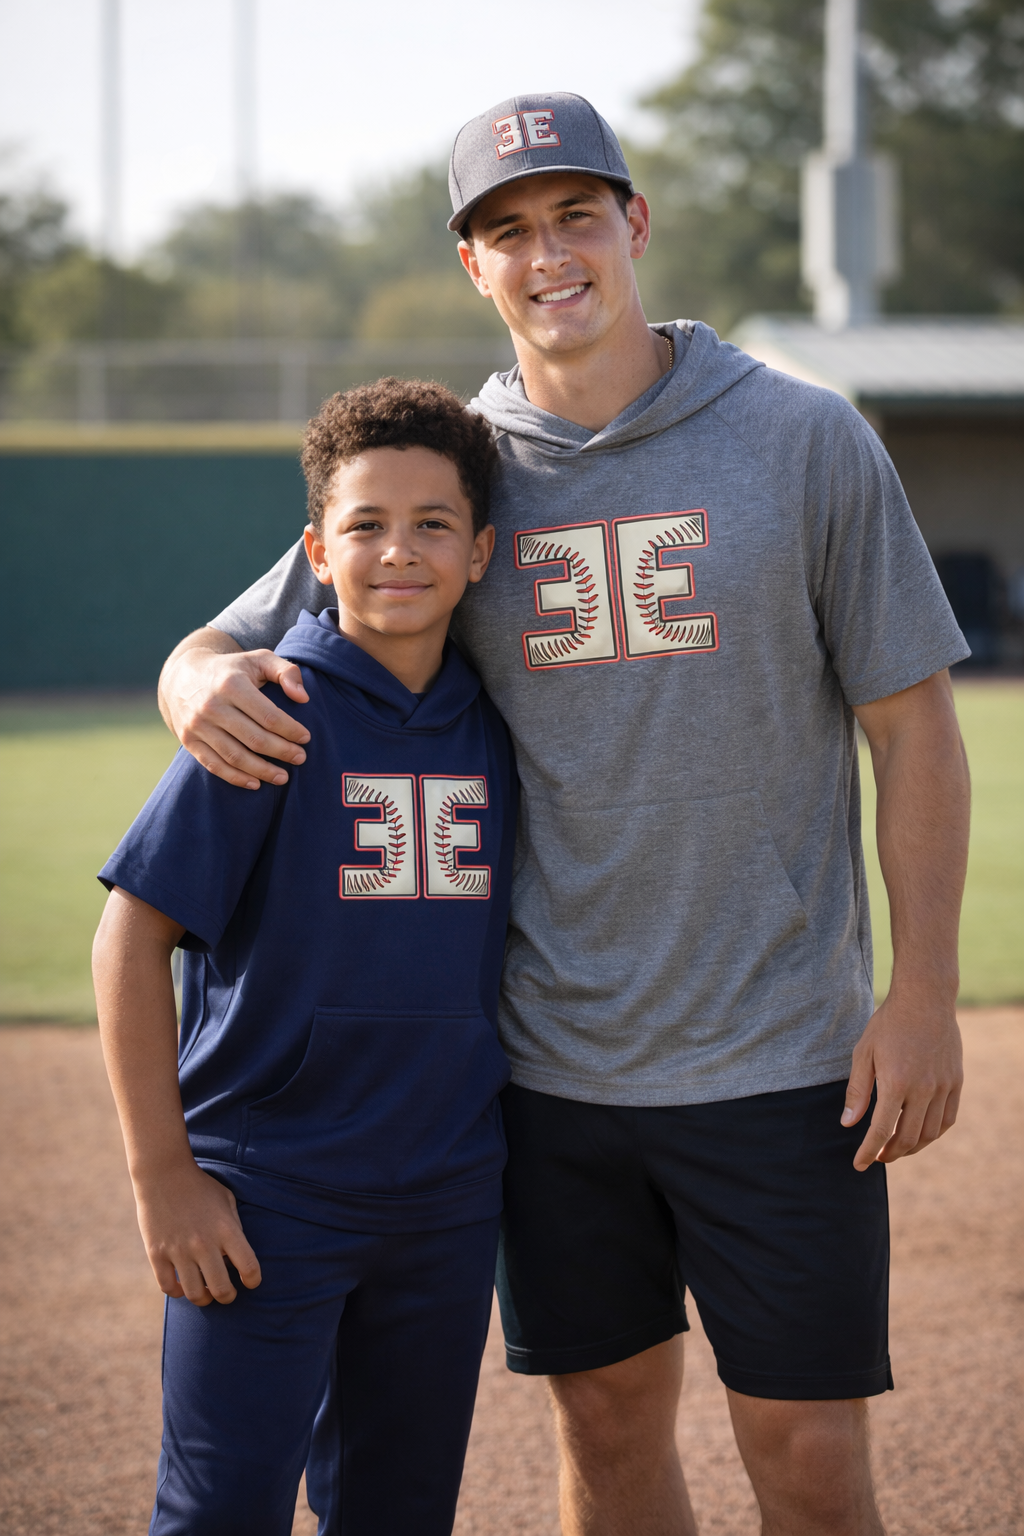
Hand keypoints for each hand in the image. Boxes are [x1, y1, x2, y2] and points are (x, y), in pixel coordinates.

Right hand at [135, 1161, 261, 1304]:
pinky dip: (178, 1292)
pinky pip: (168, 1287)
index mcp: (226, 1229)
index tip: (251, 1282)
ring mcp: (178, 1250)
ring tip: (206, 1293)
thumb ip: (235, 1228)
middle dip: (229, 1297)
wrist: (163, 1173)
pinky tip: (183, 1285)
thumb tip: (237, 1259)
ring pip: (195, 1295)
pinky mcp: (157, 1253)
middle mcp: (204, 1243)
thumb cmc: (200, 1186)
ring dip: (204, 1299)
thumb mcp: (227, 1200)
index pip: (249, 1267)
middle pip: (222, 1290)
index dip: (253, 1280)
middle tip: (227, 1293)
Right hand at [164, 641, 309, 789]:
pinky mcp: (188, 740)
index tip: (306, 738)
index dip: (291, 730)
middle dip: (282, 752)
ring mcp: (197, 725)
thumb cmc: (231, 670)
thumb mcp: (258, 659)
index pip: (269, 716)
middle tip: (300, 758)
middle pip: (255, 739)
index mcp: (232, 684)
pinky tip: (255, 784)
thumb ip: (286, 671)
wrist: (181, 677)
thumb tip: (303, 698)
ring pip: (235, 756)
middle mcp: (212, 705)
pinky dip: (236, 778)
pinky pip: (214, 765)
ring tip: (283, 777)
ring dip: (262, 771)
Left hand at [842, 991, 962, 1170]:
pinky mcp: (956, 1082)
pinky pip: (947, 1119)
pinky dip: (934, 1134)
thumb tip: (848, 1123)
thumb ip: (858, 1090)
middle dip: (890, 1154)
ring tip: (896, 1149)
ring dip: (912, 1148)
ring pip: (930, 1133)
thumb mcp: (864, 1053)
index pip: (881, 1130)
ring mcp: (943, 1087)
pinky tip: (920, 1134)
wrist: (925, 1000)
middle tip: (877, 1157)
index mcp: (896, 1083)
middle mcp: (923, 1089)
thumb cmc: (888, 1024)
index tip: (859, 1164)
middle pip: (908, 1138)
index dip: (869, 1152)